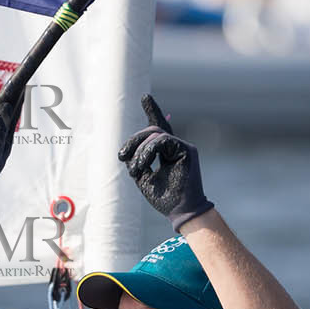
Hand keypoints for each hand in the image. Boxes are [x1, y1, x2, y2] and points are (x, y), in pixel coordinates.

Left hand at [119, 95, 213, 228]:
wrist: (180, 211)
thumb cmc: (164, 198)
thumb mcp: (143, 176)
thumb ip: (137, 159)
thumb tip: (129, 149)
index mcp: (167, 152)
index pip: (159, 128)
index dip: (153, 111)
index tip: (145, 97)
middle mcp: (176, 146)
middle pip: (152, 130)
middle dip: (133, 140)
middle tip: (122, 156)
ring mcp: (183, 147)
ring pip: (156, 134)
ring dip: (140, 150)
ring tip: (135, 169)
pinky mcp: (187, 150)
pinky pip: (163, 140)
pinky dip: (149, 151)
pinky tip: (143, 164)